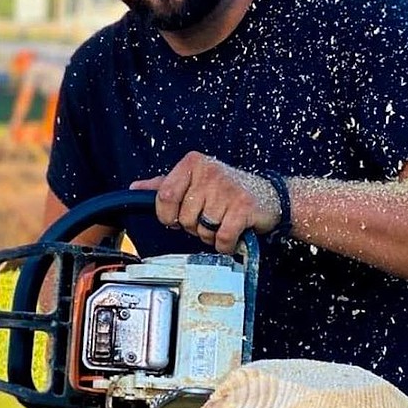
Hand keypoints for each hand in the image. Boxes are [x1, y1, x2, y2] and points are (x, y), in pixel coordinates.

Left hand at [130, 152, 280, 252]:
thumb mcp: (195, 180)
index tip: (178, 216)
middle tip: (209, 217)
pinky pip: (221, 238)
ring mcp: (227, 189)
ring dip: (210, 235)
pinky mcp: (243, 207)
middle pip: (183, 218)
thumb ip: (165, 184)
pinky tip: (232, 234)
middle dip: (193, 226)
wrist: (270, 196)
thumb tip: (136, 188)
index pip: (164, 196)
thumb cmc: (229, 190)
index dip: (168, 215)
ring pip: (201, 230)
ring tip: (223, 222)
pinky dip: (225, 245)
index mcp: (193, 163)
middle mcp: (209, 172)